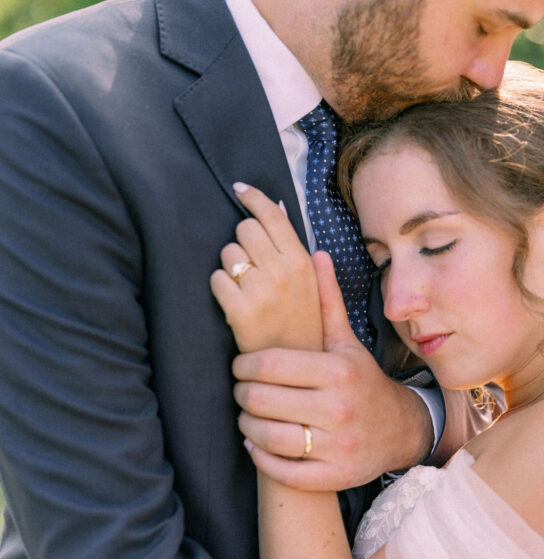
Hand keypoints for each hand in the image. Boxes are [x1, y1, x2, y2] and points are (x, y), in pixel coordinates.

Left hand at [210, 185, 322, 352]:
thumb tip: (275, 208)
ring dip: (230, 267)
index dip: (253, 197)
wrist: (300, 370)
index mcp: (303, 263)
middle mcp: (284, 272)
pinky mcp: (240, 312)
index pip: (273, 216)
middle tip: (250, 267)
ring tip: (245, 290)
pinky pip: (216, 280)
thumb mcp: (312, 286)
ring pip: (228, 254)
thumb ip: (296, 249)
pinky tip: (234, 304)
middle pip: (245, 229)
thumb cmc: (303, 325)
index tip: (240, 189)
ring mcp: (262, 292)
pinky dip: (220, 289)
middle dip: (242, 243)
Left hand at [233, 251, 433, 488]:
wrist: (400, 430)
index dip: (243, 365)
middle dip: (241, 394)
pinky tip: (256, 443)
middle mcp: (339, 408)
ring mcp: (338, 445)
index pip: (269, 364)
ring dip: (247, 425)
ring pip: (268, 436)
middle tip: (239, 391)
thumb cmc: (363, 381)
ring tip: (246, 415)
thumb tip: (316, 254)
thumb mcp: (347, 343)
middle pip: (262, 400)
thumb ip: (326, 302)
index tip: (239, 366)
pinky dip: (261, 457)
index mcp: (338, 371)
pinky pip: (283, 470)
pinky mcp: (334, 476)